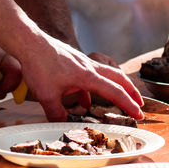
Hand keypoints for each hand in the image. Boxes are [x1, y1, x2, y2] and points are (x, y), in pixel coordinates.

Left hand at [20, 35, 143, 121]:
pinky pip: (91, 76)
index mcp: (89, 77)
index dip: (129, 105)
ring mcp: (84, 64)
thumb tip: (62, 125)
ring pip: (108, 75)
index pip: (115, 92)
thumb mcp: (47, 95)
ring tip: (117, 101)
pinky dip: (93, 89)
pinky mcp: (76, 63)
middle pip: (120, 78)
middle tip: (139, 104)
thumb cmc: (39, 65)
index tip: (139, 115)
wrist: (30, 42)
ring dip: (115, 88)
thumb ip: (56, 113)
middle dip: (132, 92)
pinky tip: (84, 99)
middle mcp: (91, 68)